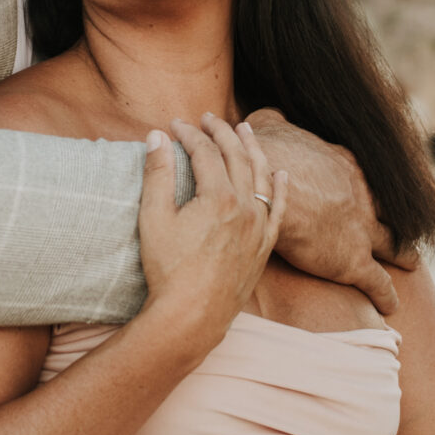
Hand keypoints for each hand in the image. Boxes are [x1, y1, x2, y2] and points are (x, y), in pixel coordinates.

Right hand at [139, 116, 286, 350]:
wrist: (192, 316)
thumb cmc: (168, 270)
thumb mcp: (154, 218)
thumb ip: (158, 174)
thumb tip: (157, 137)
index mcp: (219, 197)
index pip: (206, 152)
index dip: (189, 135)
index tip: (174, 126)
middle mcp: (246, 207)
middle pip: (236, 157)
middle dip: (221, 132)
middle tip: (207, 118)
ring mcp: (259, 227)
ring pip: (262, 176)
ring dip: (253, 149)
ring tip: (245, 129)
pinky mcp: (263, 246)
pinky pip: (279, 209)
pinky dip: (281, 187)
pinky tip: (281, 173)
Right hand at [242, 108, 400, 314]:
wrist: (270, 182)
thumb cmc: (266, 151)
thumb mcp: (269, 124)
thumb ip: (273, 121)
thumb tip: (261, 117)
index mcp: (345, 166)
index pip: (360, 177)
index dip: (363, 186)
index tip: (363, 191)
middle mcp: (363, 197)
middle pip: (388, 209)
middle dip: (396, 219)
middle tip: (404, 226)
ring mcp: (362, 230)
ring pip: (394, 244)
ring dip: (404, 254)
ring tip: (413, 263)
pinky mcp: (353, 262)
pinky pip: (377, 283)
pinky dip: (386, 295)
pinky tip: (391, 307)